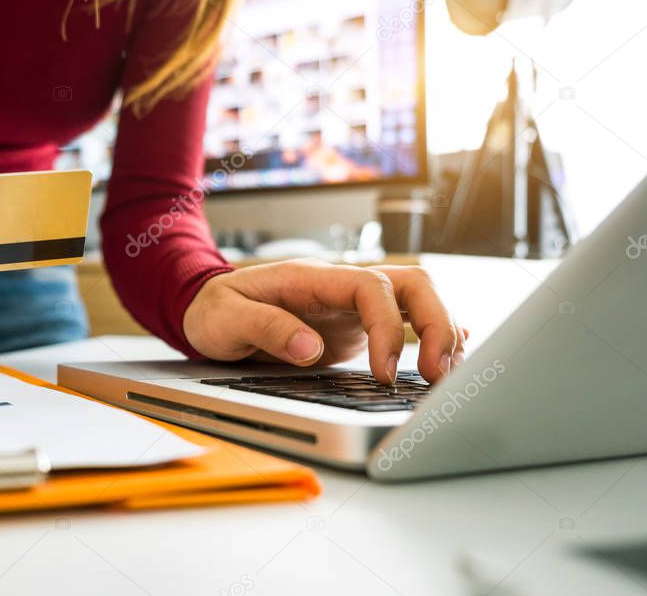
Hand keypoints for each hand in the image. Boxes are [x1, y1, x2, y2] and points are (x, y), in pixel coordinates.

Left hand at [183, 259, 467, 383]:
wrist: (207, 311)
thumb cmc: (214, 310)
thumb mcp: (225, 319)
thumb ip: (265, 328)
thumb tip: (309, 349)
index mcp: (313, 279)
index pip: (373, 289)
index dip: (389, 329)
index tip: (383, 372)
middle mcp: (341, 288)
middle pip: (413, 285)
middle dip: (437, 325)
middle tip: (437, 375)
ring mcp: (352, 307)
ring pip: (418, 301)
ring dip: (442, 333)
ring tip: (447, 377)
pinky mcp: (356, 328)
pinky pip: (406, 322)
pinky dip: (432, 336)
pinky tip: (450, 357)